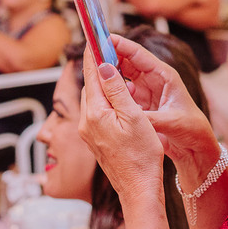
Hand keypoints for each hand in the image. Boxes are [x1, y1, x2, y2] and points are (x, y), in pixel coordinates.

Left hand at [78, 47, 166, 197]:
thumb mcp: (134, 117)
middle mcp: (86, 123)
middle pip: (90, 87)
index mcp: (95, 114)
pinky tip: (118, 101)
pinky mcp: (95, 141)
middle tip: (108, 51)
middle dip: (98, 69)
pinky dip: (106, 102)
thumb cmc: (141, 156)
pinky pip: (97, 114)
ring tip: (116, 73)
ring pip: (94, 100)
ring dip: (103, 86)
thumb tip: (104, 66)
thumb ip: (117, 90)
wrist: (139, 189)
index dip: (94, 55)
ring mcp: (88, 134)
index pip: (92, 76)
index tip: (95, 39)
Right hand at [89, 34, 217, 175]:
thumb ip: (149, 117)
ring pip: (123, 76)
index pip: (139, 55)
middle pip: (127, 61)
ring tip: (91, 71)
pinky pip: (122, 92)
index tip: (103, 38)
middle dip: (110, 56)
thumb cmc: (191, 128)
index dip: (121, 45)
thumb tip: (129, 114)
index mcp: (164, 76)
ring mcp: (146, 90)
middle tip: (90, 53)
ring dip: (109, 73)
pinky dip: (112, 90)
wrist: (196, 145)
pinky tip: (102, 93)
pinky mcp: (141, 102)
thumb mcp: (171, 122)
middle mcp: (154, 79)